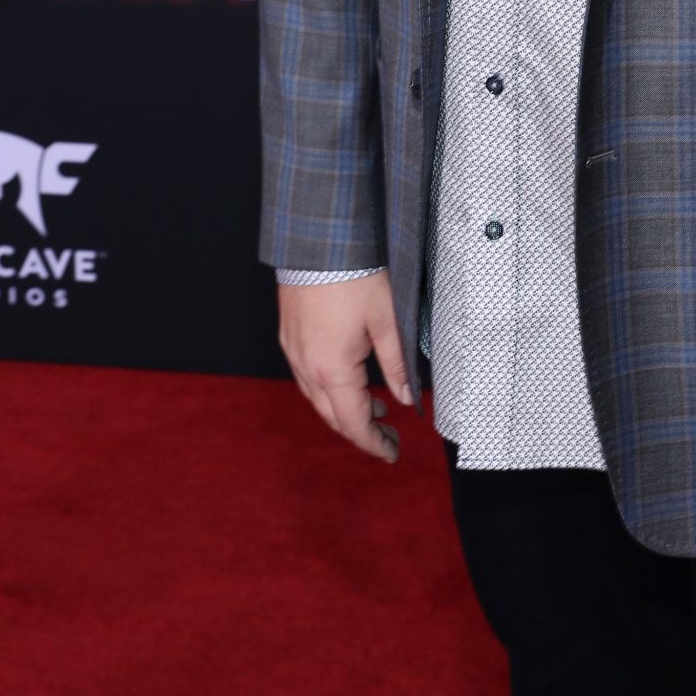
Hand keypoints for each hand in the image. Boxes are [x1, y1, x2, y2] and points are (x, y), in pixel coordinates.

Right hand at [277, 271, 411, 463]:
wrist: (319, 242)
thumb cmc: (355, 277)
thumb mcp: (388, 321)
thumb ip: (397, 365)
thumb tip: (406, 400)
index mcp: (333, 370)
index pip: (354, 423)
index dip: (375, 443)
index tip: (392, 453)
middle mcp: (307, 367)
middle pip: (333, 416)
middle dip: (362, 431)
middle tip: (390, 435)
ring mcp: (294, 352)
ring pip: (318, 399)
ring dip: (345, 410)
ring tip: (376, 409)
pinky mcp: (289, 336)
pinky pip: (307, 377)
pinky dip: (329, 390)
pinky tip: (348, 381)